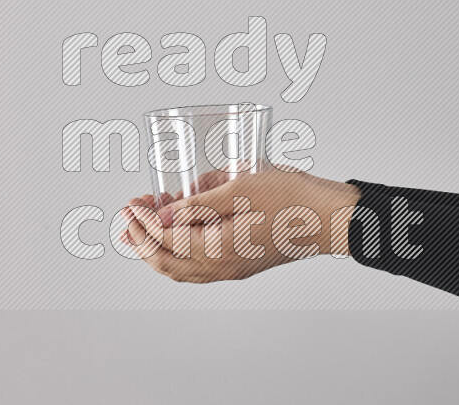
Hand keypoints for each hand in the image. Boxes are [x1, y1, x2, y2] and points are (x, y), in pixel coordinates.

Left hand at [120, 170, 360, 282]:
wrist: (330, 218)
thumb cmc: (293, 199)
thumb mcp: (241, 189)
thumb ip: (198, 203)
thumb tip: (163, 214)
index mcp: (218, 249)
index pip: (165, 239)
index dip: (142, 221)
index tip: (132, 202)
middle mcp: (222, 266)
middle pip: (166, 262)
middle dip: (141, 239)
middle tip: (129, 216)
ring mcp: (232, 268)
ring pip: (181, 269)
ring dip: (157, 250)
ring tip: (141, 232)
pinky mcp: (242, 264)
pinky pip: (199, 268)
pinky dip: (179, 255)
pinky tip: (178, 238)